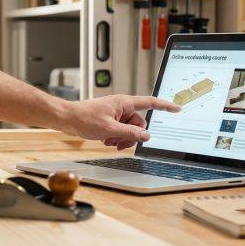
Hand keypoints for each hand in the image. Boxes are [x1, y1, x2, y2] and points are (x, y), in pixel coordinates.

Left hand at [60, 95, 180, 149]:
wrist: (67, 119)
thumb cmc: (84, 118)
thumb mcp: (110, 129)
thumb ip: (130, 134)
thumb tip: (146, 137)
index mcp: (124, 103)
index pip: (150, 102)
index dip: (165, 106)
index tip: (177, 108)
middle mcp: (122, 106)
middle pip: (138, 123)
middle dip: (131, 135)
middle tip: (118, 143)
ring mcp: (115, 113)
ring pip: (129, 129)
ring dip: (122, 138)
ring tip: (109, 142)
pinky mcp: (109, 119)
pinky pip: (120, 130)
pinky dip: (115, 137)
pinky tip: (105, 140)